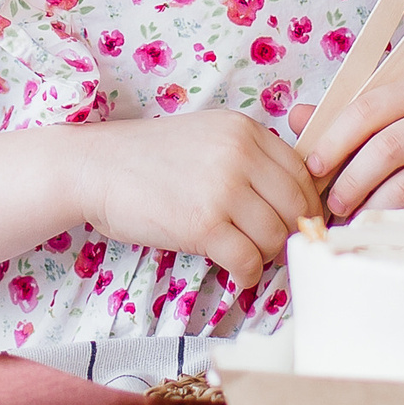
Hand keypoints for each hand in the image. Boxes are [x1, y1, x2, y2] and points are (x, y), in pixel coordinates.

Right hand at [73, 109, 320, 291]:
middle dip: (292, 233)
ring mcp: (223, 190)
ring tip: (250, 258)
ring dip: (268, 256)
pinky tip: (237, 274)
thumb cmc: (149, 158)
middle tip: (276, 247)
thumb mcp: (208, 137)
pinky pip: (248, 259)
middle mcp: (241, 155)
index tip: (298, 222)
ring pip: (276, 235)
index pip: (302, 172)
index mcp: (245, 130)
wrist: (95, 168)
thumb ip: (248, 157)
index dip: (307, 204)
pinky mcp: (202, 225)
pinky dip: (248, 274)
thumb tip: (287, 198)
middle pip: (296, 205)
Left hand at [293, 74, 403, 217]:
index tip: (312, 168)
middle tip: (332, 204)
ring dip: (369, 208)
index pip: (368, 108)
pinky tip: (381, 230)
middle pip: (387, 148)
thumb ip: (343, 122)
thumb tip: (297, 118)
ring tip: (353, 219)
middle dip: (350, 180)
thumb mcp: (387, 124)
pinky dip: (396, 227)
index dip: (333, 140)